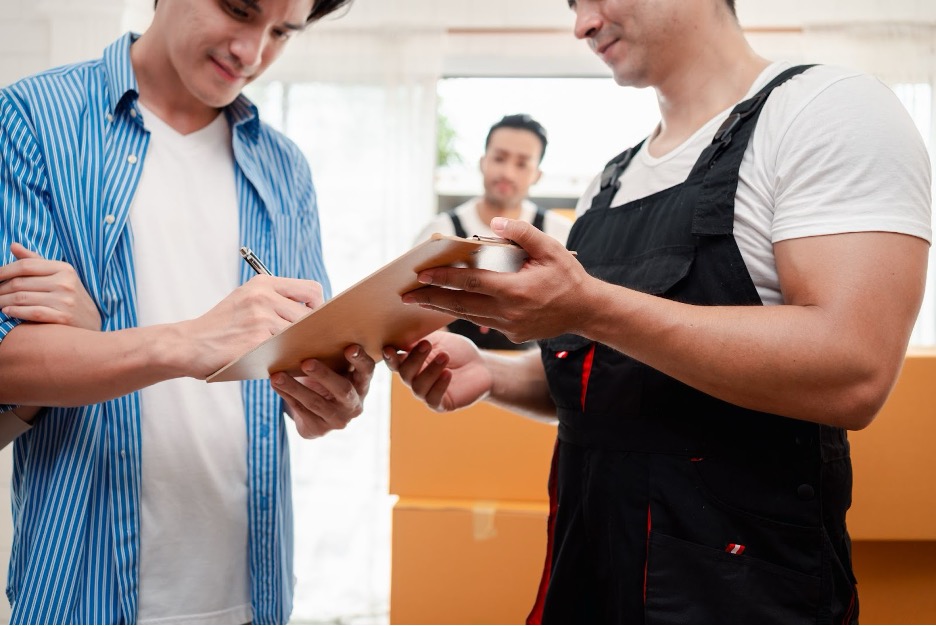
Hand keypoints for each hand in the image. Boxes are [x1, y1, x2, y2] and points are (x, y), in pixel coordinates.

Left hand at [0, 243, 101, 329]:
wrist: (92, 321)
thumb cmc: (70, 295)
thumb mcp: (59, 275)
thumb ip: (35, 261)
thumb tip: (13, 245)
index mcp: (64, 269)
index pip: (26, 265)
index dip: (4, 270)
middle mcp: (65, 283)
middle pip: (21, 283)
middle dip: (0, 288)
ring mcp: (65, 301)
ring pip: (22, 298)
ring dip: (2, 301)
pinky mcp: (63, 318)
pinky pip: (32, 312)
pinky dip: (15, 311)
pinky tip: (7, 311)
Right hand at [180, 274, 324, 378]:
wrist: (187, 345)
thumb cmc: (221, 327)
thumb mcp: (246, 300)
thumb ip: (276, 301)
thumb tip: (315, 316)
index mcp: (263, 283)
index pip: (311, 290)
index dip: (318, 307)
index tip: (312, 321)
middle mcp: (263, 296)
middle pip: (310, 315)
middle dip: (310, 332)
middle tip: (306, 344)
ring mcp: (260, 318)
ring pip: (300, 335)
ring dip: (299, 347)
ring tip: (291, 354)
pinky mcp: (256, 341)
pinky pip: (286, 351)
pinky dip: (288, 359)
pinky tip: (282, 364)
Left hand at [270, 344, 374, 438]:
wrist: (318, 415)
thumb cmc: (328, 381)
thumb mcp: (336, 370)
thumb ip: (333, 356)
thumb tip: (310, 330)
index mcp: (362, 384)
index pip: (367, 371)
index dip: (360, 360)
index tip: (350, 347)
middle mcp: (354, 404)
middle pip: (342, 389)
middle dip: (324, 375)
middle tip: (306, 362)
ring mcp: (338, 419)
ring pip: (316, 403)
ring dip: (295, 388)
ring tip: (277, 376)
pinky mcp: (319, 429)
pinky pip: (301, 411)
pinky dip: (287, 395)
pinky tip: (275, 384)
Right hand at [383, 330, 491, 411]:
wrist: (482, 366)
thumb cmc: (458, 351)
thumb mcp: (439, 340)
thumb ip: (420, 339)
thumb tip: (401, 336)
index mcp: (411, 362)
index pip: (395, 361)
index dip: (390, 357)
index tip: (390, 348)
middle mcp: (415, 379)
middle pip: (404, 373)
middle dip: (414, 359)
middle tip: (426, 344)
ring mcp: (426, 393)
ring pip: (418, 386)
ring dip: (430, 370)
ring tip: (445, 356)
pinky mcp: (440, 404)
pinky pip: (433, 398)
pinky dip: (439, 385)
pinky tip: (448, 374)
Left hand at [402, 218, 591, 342]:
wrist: (587, 311)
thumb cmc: (568, 276)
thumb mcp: (550, 248)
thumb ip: (522, 233)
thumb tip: (495, 221)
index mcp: (515, 291)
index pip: (471, 282)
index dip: (444, 278)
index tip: (421, 274)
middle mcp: (509, 313)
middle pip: (461, 305)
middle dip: (430, 299)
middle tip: (405, 295)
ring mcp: (509, 327)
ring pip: (468, 316)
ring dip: (442, 309)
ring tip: (419, 302)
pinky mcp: (512, 335)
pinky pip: (483, 322)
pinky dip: (464, 314)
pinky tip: (449, 307)